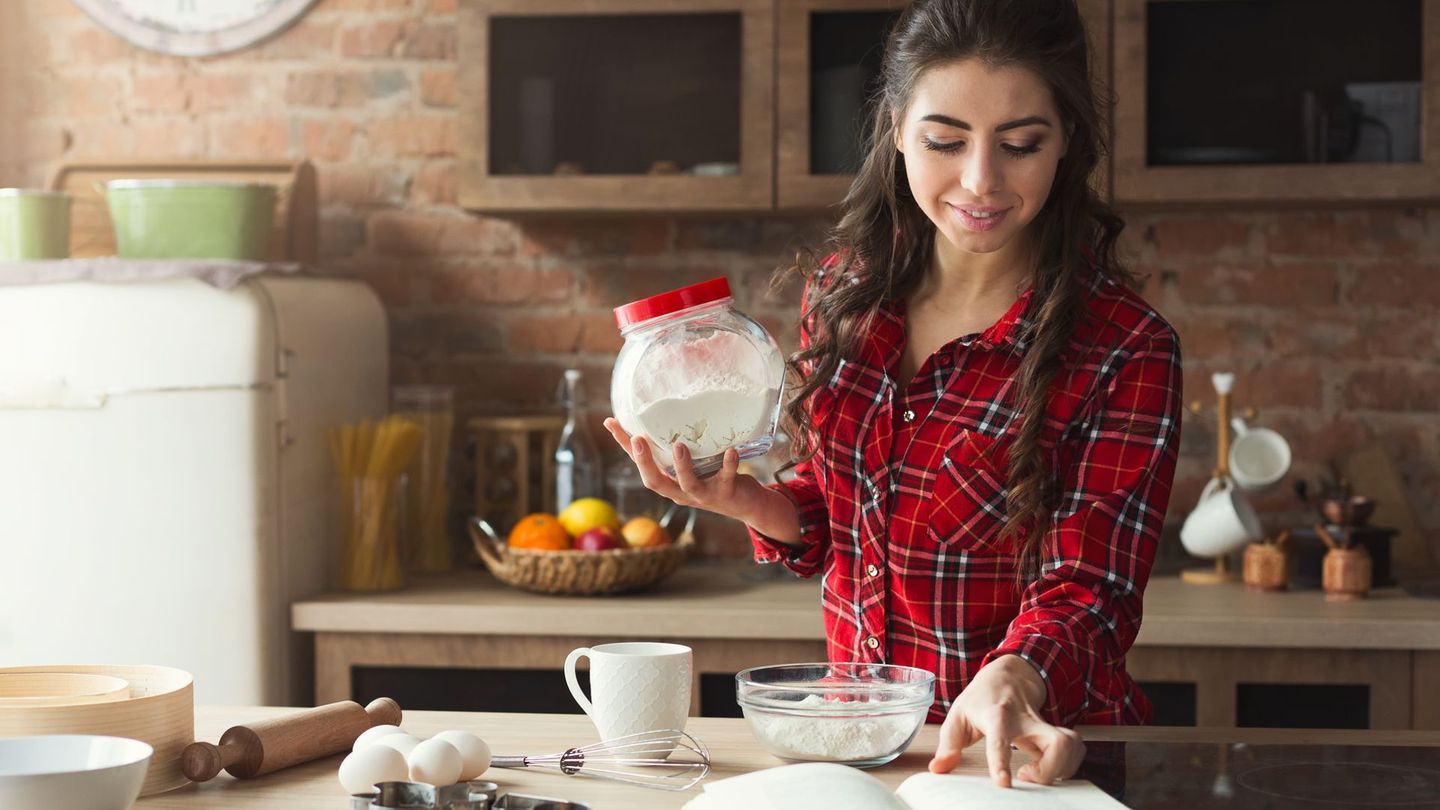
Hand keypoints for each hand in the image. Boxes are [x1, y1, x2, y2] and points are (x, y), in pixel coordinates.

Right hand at [602, 417, 755, 520]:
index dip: (623, 445)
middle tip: (638, 439)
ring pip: (687, 484)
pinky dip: (728, 465)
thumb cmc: (715, 476)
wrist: (745, 504)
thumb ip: (680, 445)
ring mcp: (703, 494)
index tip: (610, 422)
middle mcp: (681, 491)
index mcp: (669, 481)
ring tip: (678, 446)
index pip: (640, 464)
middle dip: (645, 461)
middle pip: (655, 481)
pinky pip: (726, 478)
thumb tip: (669, 411)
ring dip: (682, 466)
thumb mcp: (694, 462)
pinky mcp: (726, 493)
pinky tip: (731, 450)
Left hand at [928, 655, 1084, 786]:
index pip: (1000, 738)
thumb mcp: (958, 715)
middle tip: (1027, 776)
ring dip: (1061, 768)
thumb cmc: (981, 698)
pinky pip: (1075, 749)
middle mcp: (1026, 719)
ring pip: (1071, 745)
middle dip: (1050, 769)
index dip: (1001, 761)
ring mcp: (1045, 724)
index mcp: (997, 715)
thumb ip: (948, 745)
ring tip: (1037, 774)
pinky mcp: (1056, 731)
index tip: (1004, 783)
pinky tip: (1049, 769)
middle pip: (1056, 742)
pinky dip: (1068, 764)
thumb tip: (938, 769)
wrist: (1009, 674)